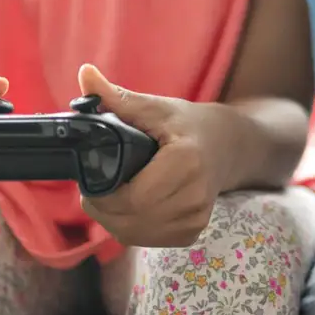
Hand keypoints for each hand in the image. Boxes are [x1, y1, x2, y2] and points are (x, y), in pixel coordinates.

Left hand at [76, 64, 232, 247]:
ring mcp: (196, 218)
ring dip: (113, 221)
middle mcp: (195, 196)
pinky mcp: (192, 232)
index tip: (90, 180)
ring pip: (135, 234)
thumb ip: (118, 97)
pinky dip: (131, 228)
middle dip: (102, 208)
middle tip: (93, 189)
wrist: (229, 146)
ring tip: (109, 197)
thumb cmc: (188, 124)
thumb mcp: (155, 107)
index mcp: (186, 163)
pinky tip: (129, 209)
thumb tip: (85, 74)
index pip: (131, 198)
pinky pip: (148, 240)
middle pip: (130, 219)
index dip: (102, 195)